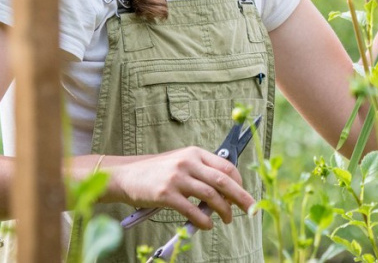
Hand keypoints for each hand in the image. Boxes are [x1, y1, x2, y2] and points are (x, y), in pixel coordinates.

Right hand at [110, 148, 253, 229]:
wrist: (126, 175)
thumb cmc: (157, 171)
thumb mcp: (181, 161)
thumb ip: (202, 171)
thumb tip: (226, 189)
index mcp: (195, 153)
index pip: (226, 167)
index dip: (239, 182)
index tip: (243, 195)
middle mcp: (188, 163)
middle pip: (223, 181)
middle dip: (241, 197)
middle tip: (251, 209)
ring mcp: (177, 178)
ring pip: (210, 196)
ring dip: (223, 211)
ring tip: (227, 220)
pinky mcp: (166, 194)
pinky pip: (192, 210)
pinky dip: (203, 220)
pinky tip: (207, 225)